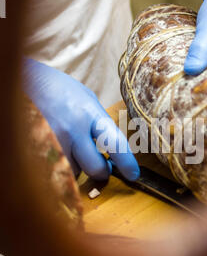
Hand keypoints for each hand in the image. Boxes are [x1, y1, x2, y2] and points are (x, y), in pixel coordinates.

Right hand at [23, 59, 139, 180]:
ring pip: (74, 171)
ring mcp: (53, 141)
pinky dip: (63, 165)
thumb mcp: (86, 100)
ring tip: (73, 148)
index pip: (115, 143)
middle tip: (103, 166)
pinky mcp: (38, 150)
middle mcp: (72, 129)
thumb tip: (113, 149)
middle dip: (101, 172)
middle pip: (95, 168)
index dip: (127, 163)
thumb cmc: (59, 89)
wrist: (24, 81)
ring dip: (78, 166)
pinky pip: (57, 170)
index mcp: (89, 112)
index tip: (133, 174)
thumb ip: (100, 124)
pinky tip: (60, 150)